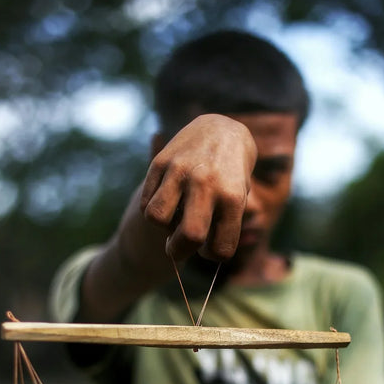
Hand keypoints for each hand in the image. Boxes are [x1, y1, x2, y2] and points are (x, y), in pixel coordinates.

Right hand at [139, 114, 256, 261]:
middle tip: (178, 247)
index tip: (209, 246)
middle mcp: (207, 183)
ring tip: (172, 218)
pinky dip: (152, 209)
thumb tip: (203, 252)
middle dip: (180, 252)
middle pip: (189, 237)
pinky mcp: (160, 163)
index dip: (212, 255)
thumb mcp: (237, 199)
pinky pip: (146, 201)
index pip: (220, 249)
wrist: (221, 128)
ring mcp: (181, 171)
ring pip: (157, 218)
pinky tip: (166, 202)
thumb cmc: (231, 177)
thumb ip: (223, 227)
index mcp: (232, 198)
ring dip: (162, 227)